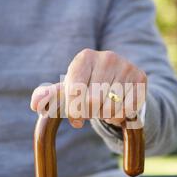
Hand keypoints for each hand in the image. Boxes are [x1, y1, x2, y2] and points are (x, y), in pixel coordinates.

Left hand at [31, 49, 146, 127]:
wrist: (118, 84)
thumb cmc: (87, 88)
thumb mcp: (67, 91)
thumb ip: (48, 96)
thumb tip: (35, 104)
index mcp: (84, 58)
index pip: (75, 91)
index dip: (74, 111)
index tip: (76, 119)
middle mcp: (107, 57)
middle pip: (93, 102)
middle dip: (91, 113)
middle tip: (92, 111)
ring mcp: (125, 66)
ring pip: (111, 107)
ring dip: (105, 115)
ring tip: (105, 108)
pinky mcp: (141, 78)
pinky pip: (128, 109)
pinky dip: (120, 116)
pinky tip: (118, 108)